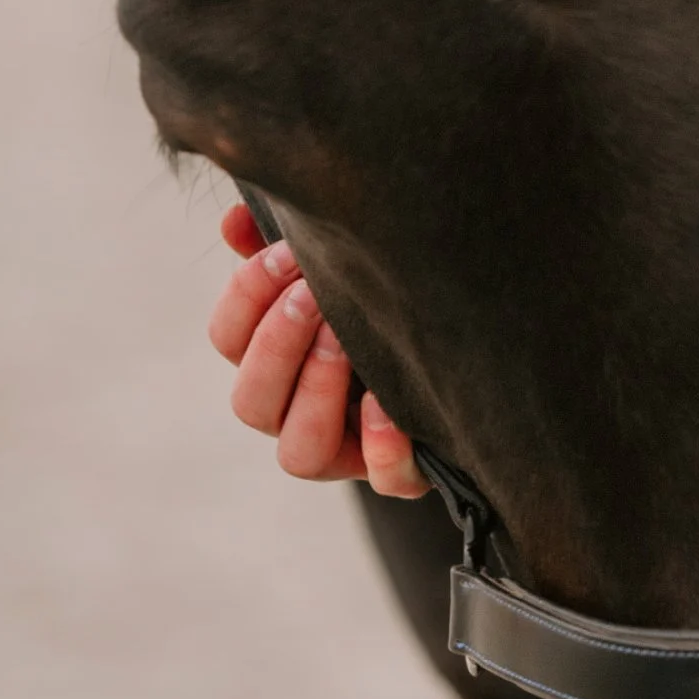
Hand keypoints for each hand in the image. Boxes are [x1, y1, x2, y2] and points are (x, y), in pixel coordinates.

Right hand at [207, 202, 426, 493]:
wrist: (471, 348)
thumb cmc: (386, 299)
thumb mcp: (340, 269)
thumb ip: (285, 246)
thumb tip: (237, 218)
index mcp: (274, 360)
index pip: (227, 339)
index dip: (246, 298)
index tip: (285, 254)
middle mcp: (297, 413)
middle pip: (250, 401)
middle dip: (277, 344)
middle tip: (312, 296)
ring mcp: (345, 452)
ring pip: (298, 455)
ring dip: (315, 391)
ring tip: (344, 342)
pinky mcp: (398, 473)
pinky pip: (385, 481)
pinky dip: (384, 448)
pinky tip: (387, 402)